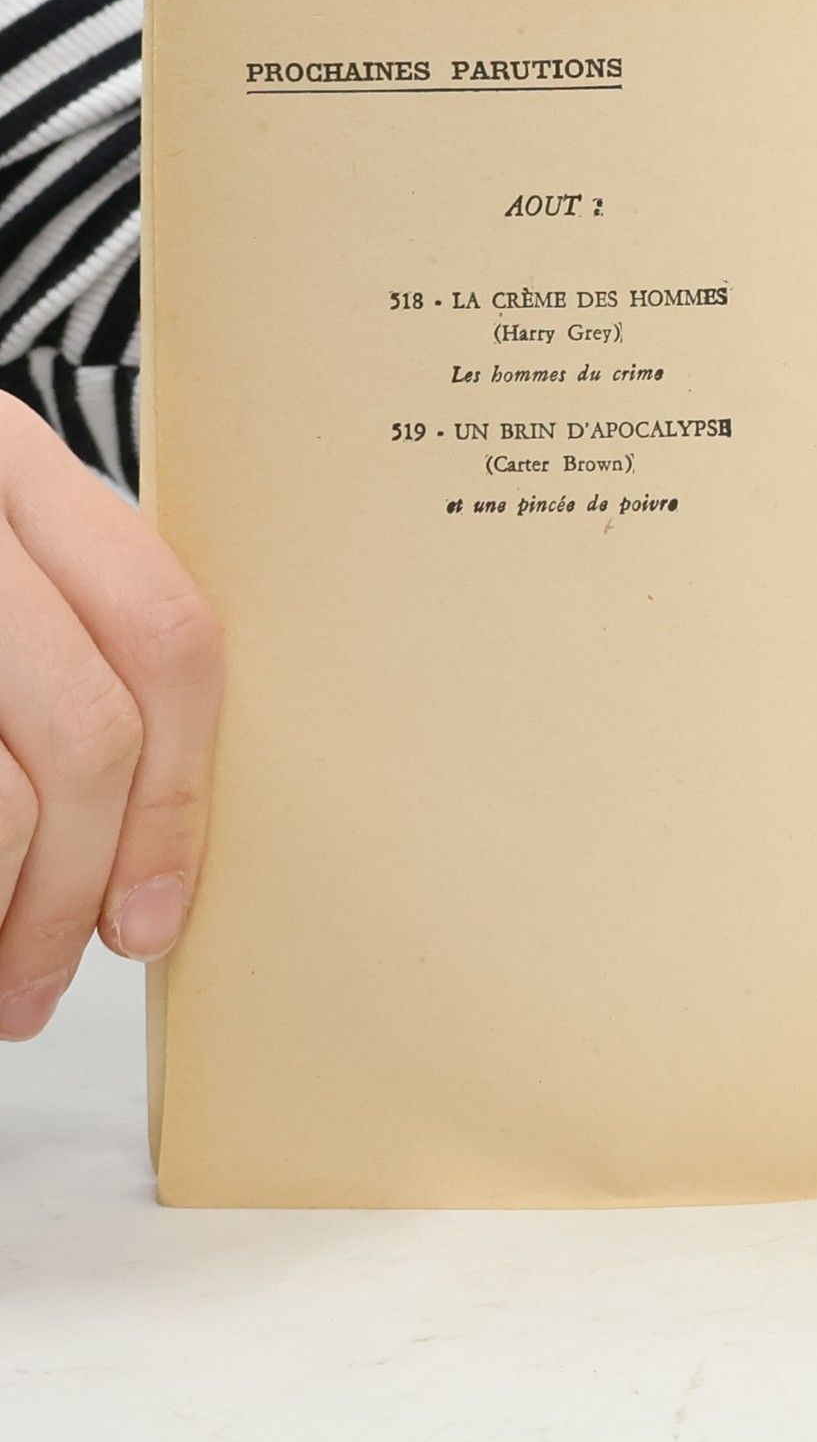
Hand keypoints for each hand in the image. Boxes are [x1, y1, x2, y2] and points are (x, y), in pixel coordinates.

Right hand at [0, 397, 221, 1038]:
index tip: (154, 916)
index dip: (173, 799)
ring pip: (2, 796)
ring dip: (10, 916)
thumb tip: (138, 848)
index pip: (166, 637)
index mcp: (11, 458)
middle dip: (80, 885)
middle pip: (91, 728)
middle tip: (47, 982)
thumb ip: (56, 644)